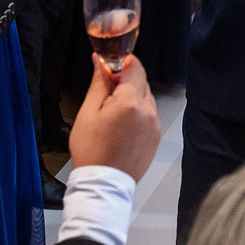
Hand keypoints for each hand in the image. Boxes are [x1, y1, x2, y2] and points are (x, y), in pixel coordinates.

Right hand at [69, 54, 160, 181]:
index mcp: (130, 102)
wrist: (103, 183)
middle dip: (124, 82)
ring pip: (145, 97)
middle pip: (141, 81)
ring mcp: (155, 125)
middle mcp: (148, 111)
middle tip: (106, 95)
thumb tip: (101, 61)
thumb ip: (99, 83)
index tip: (109, 67)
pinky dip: (137, 113)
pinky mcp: (156, 135)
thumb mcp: (88, 112)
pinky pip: (149, 114)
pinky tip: (121, 126)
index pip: (134, 66)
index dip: (121, 62)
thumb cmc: (92, 151)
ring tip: (112, 116)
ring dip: (131, 98)